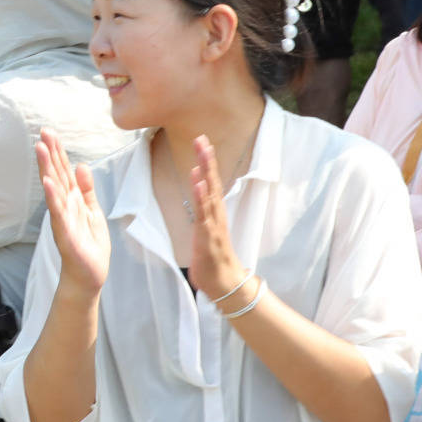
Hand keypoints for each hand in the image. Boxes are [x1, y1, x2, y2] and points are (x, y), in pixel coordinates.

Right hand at [36, 129, 109, 294]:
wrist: (89, 276)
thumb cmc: (89, 245)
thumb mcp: (93, 211)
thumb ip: (86, 189)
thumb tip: (82, 165)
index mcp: (72, 199)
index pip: (63, 171)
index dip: (57, 152)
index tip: (49, 132)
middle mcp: (64, 206)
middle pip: (56, 175)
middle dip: (49, 154)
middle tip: (42, 133)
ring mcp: (63, 219)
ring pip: (54, 189)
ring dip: (47, 169)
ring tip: (41, 149)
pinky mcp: (66, 234)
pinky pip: (59, 213)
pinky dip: (53, 198)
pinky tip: (48, 184)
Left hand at [186, 135, 249, 301]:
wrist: (223, 283)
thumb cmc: (212, 257)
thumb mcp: (204, 227)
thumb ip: (202, 205)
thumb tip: (198, 182)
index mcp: (214, 211)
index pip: (211, 181)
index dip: (207, 161)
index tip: (202, 141)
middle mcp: (216, 214)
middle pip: (212, 182)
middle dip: (207, 159)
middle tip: (202, 137)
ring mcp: (213, 224)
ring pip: (210, 193)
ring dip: (206, 172)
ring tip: (203, 152)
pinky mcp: (208, 236)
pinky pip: (204, 213)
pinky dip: (201, 196)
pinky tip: (198, 182)